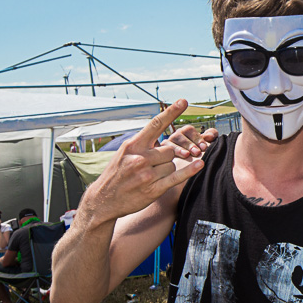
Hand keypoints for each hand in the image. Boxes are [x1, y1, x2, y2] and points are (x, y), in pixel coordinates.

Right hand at [83, 100, 203, 222]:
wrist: (103, 200)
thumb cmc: (117, 174)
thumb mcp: (124, 153)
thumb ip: (143, 143)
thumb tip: (164, 132)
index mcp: (132, 145)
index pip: (155, 125)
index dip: (171, 112)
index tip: (183, 101)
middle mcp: (139, 158)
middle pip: (170, 150)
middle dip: (167, 157)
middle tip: (154, 166)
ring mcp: (146, 174)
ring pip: (173, 164)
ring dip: (167, 170)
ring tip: (151, 177)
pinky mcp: (153, 189)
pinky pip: (176, 177)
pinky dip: (189, 171)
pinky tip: (200, 164)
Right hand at [163, 125, 219, 159]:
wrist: (188, 175)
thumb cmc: (199, 157)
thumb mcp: (206, 147)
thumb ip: (210, 137)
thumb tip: (210, 135)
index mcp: (185, 133)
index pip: (188, 130)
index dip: (197, 138)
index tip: (204, 147)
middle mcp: (174, 138)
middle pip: (178, 135)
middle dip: (189, 144)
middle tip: (197, 152)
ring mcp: (166, 146)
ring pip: (168, 143)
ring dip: (179, 149)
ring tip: (186, 155)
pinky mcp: (159, 155)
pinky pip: (160, 153)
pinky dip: (166, 154)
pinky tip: (174, 159)